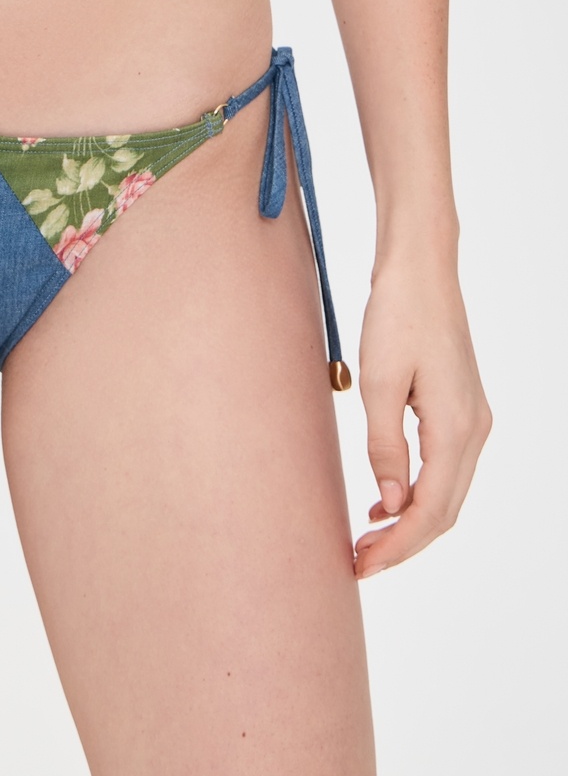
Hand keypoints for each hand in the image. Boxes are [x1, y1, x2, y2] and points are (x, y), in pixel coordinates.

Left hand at [354, 245, 490, 576]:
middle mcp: (474, 431)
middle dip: (403, 543)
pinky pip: (444, 467)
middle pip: (444, 511)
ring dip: (410, 521)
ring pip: (447, 492)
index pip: (430, 511)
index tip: (361, 565)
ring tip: (367, 538)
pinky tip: (386, 499)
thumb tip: (390, 504)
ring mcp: (473, 420)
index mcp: (456, 429)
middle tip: (358, 561)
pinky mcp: (462, 408)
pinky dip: (418, 492)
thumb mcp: (379, 381)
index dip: (397, 547)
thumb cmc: (398, 314)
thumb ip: (384, 446)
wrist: (421, 269)